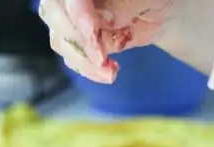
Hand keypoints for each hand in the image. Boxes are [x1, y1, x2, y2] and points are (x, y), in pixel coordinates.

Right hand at [38, 0, 176, 82]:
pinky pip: (71, 56)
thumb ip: (121, 7)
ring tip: (111, 71)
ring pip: (59, 38)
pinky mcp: (75, 39)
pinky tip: (108, 72)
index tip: (92, 32)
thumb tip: (101, 19)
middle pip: (53, 14)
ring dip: (83, 60)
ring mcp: (69, 16)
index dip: (77, 13)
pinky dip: (88, 68)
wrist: (160, 11)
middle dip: (78, 40)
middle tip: (102, 58)